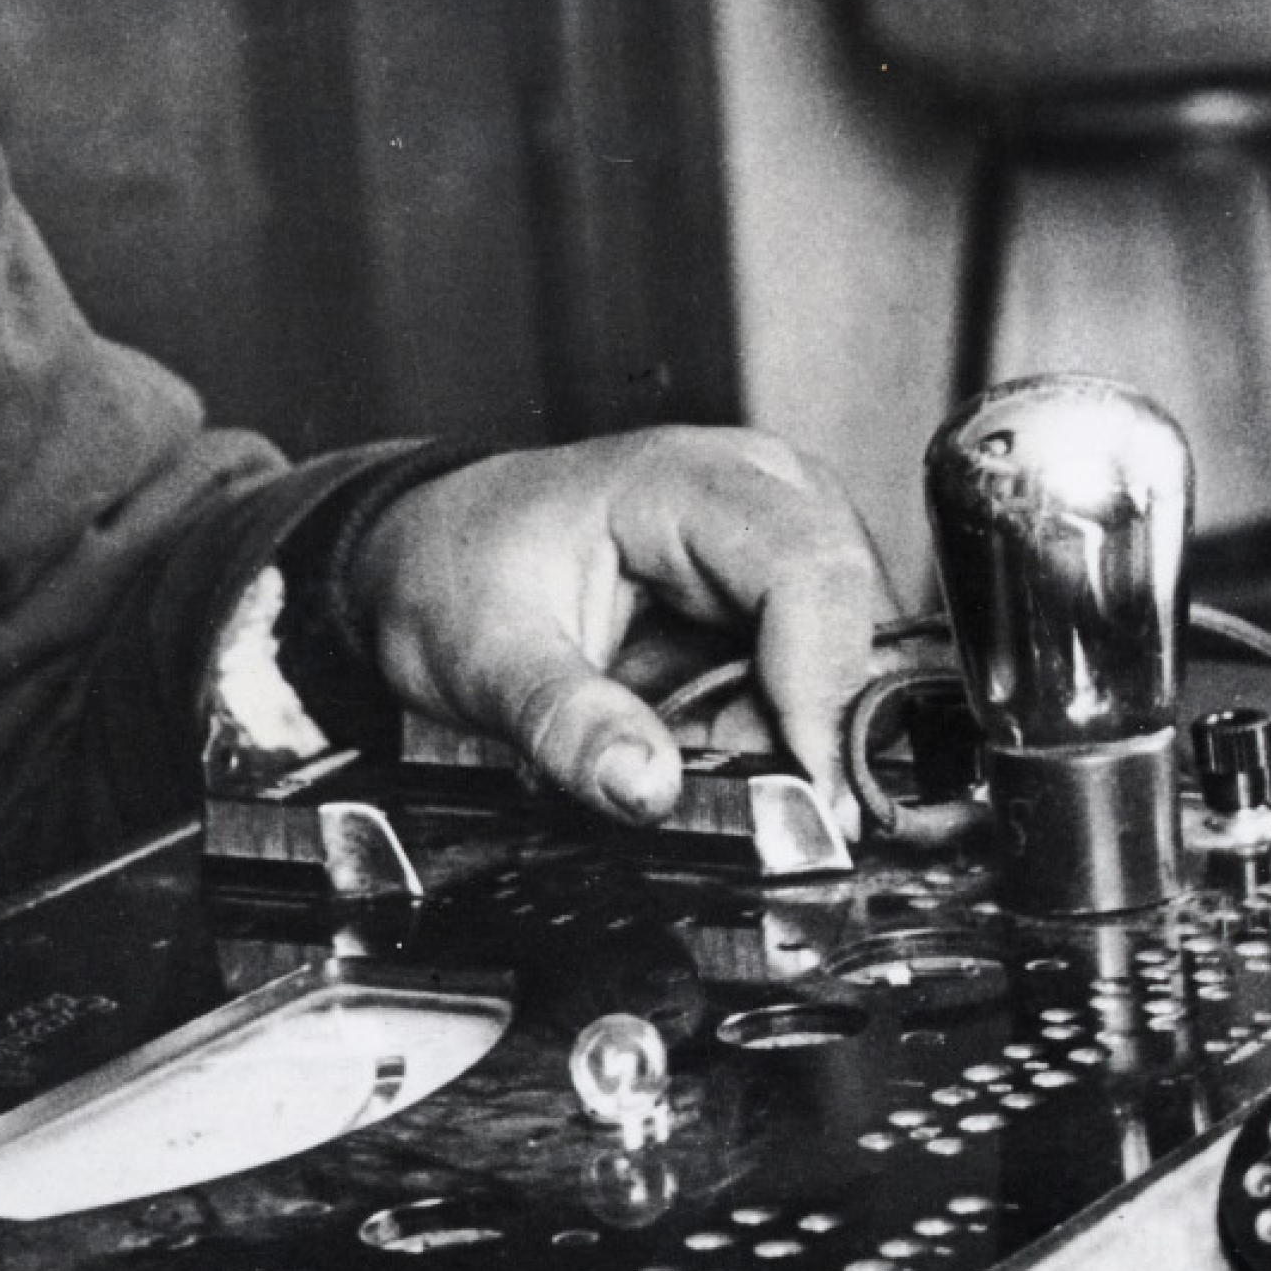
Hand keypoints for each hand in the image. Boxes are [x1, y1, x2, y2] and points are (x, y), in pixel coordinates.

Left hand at [347, 428, 890, 825]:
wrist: (423, 555)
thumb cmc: (452, 573)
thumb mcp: (484, 656)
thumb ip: (565, 723)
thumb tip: (647, 788)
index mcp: (683, 478)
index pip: (808, 570)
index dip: (822, 688)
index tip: (805, 791)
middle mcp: (752, 490)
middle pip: (848, 617)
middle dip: (799, 724)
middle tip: (719, 785)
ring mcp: (770, 537)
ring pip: (843, 658)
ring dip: (777, 731)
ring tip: (675, 746)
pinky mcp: (770, 591)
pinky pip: (811, 676)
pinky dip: (764, 728)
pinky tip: (693, 736)